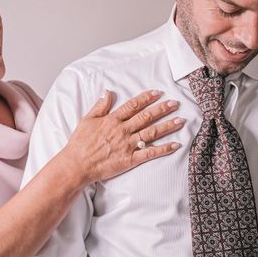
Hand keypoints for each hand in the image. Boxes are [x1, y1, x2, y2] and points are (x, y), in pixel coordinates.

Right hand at [60, 90, 184, 184]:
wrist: (77, 164)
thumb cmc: (79, 143)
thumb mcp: (87, 119)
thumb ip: (100, 106)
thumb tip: (108, 92)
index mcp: (112, 120)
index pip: (133, 105)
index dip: (146, 98)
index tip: (158, 93)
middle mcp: (122, 130)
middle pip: (146, 117)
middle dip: (162, 109)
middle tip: (175, 103)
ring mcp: (127, 145)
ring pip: (151, 133)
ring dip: (167, 126)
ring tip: (180, 120)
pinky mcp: (130, 159)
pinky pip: (150, 153)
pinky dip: (163, 149)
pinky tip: (175, 145)